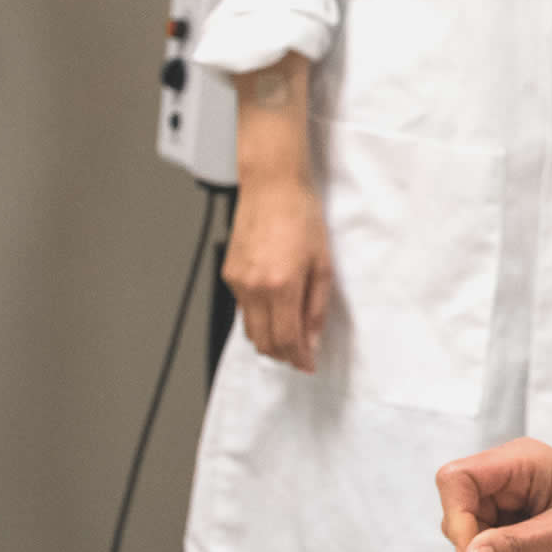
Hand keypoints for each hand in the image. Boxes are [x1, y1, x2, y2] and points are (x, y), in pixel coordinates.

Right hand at [222, 177, 333, 371]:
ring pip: (249, 329)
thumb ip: (316, 306)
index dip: (298, 358)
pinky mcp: (229, 274)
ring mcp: (237, 281)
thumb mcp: (323, 263)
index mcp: (281, 285)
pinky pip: (242, 309)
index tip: (308, 364)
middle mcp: (254, 287)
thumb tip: (313, 338)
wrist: (272, 186)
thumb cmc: (301, 215)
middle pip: (263, 342)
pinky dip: (259, 318)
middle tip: (301, 355)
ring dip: (269, 339)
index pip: (287, 339)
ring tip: (291, 335)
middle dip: (283, 355)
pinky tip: (275, 310)